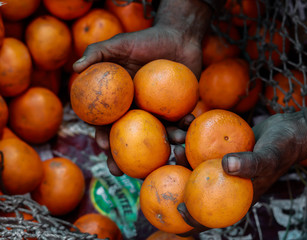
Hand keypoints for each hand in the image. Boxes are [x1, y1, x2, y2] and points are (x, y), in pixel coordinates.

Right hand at [73, 0, 212, 173]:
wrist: (178, 36)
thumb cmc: (146, 40)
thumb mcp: (120, 43)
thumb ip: (97, 52)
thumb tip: (75, 67)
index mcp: (121, 102)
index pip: (107, 123)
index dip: (102, 138)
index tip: (103, 149)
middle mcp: (138, 110)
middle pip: (130, 138)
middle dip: (128, 158)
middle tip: (128, 173)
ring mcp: (159, 112)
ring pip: (158, 134)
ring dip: (164, 144)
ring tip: (172, 146)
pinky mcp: (179, 109)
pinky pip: (181, 122)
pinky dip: (184, 126)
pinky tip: (187, 128)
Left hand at [176, 111, 306, 235]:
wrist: (289, 130)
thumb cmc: (282, 148)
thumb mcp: (268, 158)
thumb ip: (250, 163)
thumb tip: (226, 165)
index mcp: (234, 196)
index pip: (211, 215)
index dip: (193, 219)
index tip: (179, 207)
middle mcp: (225, 183)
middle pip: (195, 186)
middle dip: (179, 173)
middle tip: (174, 152)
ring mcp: (221, 166)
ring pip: (194, 163)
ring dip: (182, 150)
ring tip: (176, 136)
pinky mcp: (220, 149)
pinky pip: (201, 145)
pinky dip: (193, 134)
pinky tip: (188, 120)